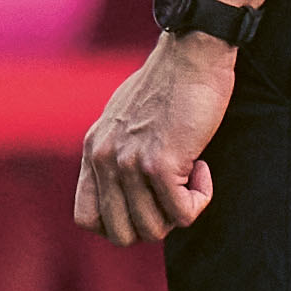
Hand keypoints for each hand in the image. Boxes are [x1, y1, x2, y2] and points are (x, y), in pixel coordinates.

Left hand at [74, 31, 231, 243]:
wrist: (190, 56)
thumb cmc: (167, 86)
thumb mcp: (124, 120)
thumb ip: (117, 151)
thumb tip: (128, 189)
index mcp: (92, 150)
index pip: (86, 218)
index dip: (120, 225)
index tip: (147, 205)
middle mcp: (103, 159)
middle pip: (120, 234)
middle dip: (154, 225)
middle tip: (174, 195)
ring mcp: (129, 162)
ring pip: (153, 230)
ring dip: (180, 211)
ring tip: (189, 175)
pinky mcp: (160, 162)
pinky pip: (184, 214)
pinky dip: (201, 199)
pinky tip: (203, 166)